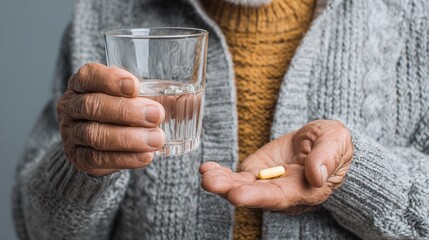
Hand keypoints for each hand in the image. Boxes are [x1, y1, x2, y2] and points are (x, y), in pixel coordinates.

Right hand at [57, 63, 164, 176]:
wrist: (100, 140)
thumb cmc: (122, 109)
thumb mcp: (132, 96)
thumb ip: (149, 92)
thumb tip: (190, 94)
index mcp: (83, 83)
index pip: (90, 75)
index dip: (111, 79)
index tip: (135, 86)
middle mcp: (71, 105)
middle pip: (93, 106)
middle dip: (127, 111)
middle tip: (157, 115)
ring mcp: (71, 133)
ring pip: (96, 135)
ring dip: (129, 138)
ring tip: (157, 140)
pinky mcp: (78, 157)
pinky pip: (98, 160)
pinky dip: (124, 159)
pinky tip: (146, 158)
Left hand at [200, 120, 353, 212]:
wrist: (318, 142)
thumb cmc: (332, 143)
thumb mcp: (337, 141)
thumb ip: (328, 156)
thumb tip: (317, 175)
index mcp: (306, 190)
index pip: (281, 197)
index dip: (258, 197)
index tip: (237, 195)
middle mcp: (282, 193)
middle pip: (255, 196)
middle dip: (231, 191)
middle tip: (211, 184)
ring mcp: (265, 184)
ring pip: (241, 187)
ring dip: (221, 183)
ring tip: (206, 174)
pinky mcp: (254, 174)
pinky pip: (235, 177)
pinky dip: (220, 174)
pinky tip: (206, 169)